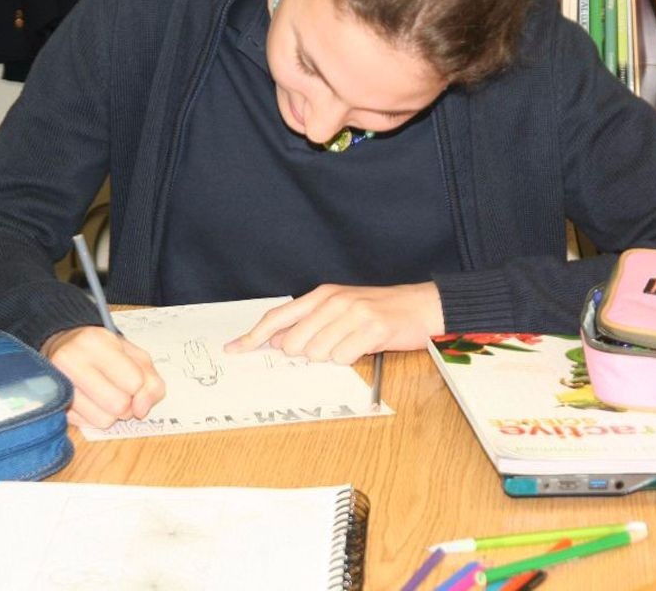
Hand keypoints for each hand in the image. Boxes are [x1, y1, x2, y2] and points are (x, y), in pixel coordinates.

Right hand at [41, 325, 165, 428]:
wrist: (63, 347)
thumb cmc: (102, 351)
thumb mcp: (134, 355)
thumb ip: (150, 380)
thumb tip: (142, 410)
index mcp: (96, 341)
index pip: (135, 382)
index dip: (140, 387)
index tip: (133, 379)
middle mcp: (71, 360)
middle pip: (119, 405)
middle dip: (127, 404)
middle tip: (120, 390)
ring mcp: (57, 384)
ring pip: (103, 420)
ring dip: (111, 414)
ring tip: (104, 395)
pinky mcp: (51, 404)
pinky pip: (86, 425)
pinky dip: (94, 417)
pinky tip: (90, 401)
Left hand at [224, 282, 444, 363]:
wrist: (421, 306)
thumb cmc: (379, 311)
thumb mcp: (341, 309)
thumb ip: (310, 323)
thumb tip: (281, 343)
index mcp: (322, 295)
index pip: (278, 317)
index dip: (254, 336)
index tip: (234, 349)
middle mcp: (334, 301)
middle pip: (295, 343)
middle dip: (307, 354)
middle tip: (333, 345)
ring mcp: (353, 314)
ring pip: (318, 354)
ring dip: (332, 357)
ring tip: (352, 344)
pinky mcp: (372, 329)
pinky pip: (343, 358)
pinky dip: (350, 360)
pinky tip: (364, 348)